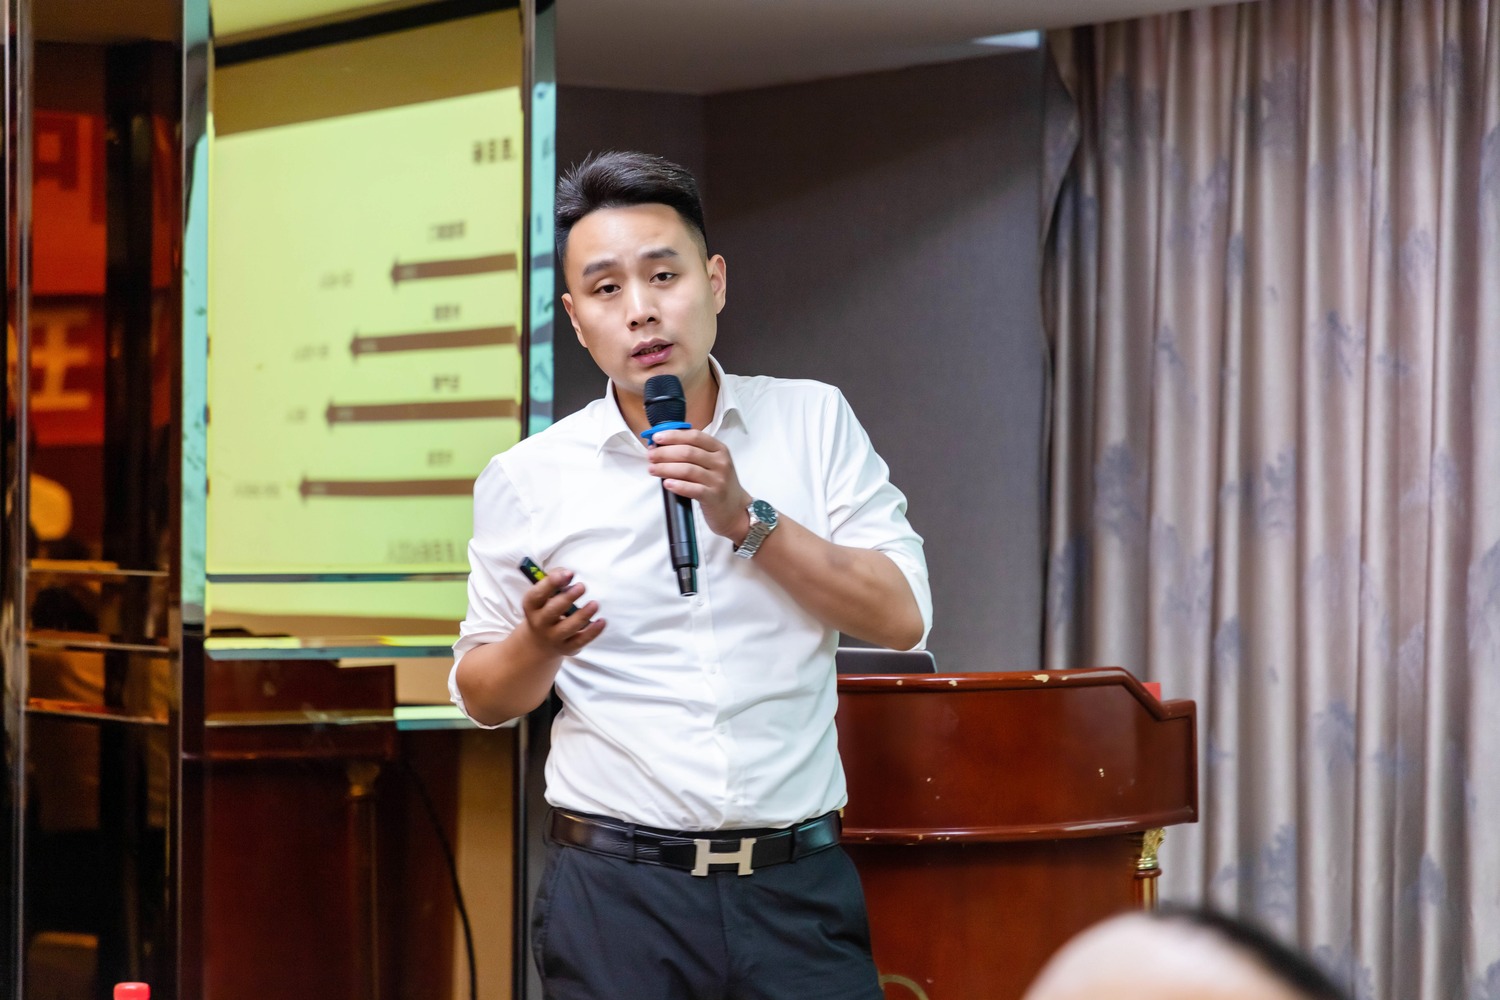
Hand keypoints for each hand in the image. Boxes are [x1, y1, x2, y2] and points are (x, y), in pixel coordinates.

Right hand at [519, 567, 603, 654]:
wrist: (540, 641)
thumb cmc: (546, 608)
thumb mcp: (544, 593)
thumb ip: (554, 578)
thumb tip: (568, 574)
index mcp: (531, 606)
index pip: (537, 594)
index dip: (551, 583)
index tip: (567, 574)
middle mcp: (540, 623)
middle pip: (552, 611)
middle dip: (567, 598)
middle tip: (582, 587)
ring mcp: (553, 637)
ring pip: (568, 627)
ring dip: (582, 615)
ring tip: (594, 604)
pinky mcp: (567, 648)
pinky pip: (581, 640)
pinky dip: (592, 632)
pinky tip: (602, 621)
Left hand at [646, 428, 753, 542]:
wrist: (735, 510)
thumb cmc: (719, 484)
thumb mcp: (713, 463)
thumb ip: (693, 452)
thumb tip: (662, 445)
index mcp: (719, 449)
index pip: (694, 436)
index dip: (673, 435)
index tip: (657, 438)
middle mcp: (720, 462)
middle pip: (687, 452)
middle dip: (664, 453)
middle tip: (650, 456)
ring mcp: (718, 480)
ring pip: (687, 469)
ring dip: (666, 468)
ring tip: (652, 469)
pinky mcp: (713, 496)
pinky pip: (692, 489)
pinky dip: (677, 485)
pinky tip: (667, 484)